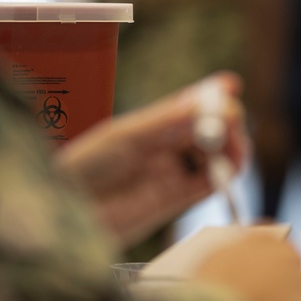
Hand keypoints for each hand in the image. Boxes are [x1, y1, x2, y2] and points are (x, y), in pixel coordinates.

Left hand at [55, 73, 248, 247]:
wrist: (68, 214)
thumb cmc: (85, 168)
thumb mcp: (127, 136)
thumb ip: (169, 121)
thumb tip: (210, 105)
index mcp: (150, 126)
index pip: (189, 105)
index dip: (212, 95)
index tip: (232, 86)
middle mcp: (164, 147)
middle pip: (208, 130)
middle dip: (224, 122)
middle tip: (230, 121)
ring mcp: (171, 173)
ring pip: (214, 156)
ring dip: (230, 146)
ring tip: (231, 144)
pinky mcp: (176, 200)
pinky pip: (209, 184)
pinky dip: (225, 173)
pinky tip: (228, 165)